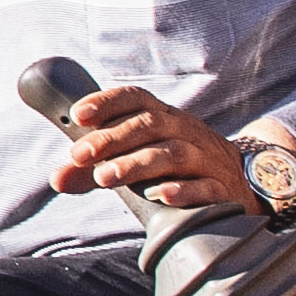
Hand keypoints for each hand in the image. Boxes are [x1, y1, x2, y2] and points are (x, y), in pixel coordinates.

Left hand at [53, 84, 255, 214]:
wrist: (237, 182)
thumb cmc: (175, 166)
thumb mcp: (138, 157)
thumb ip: (97, 167)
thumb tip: (57, 178)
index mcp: (163, 117)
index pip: (136, 99)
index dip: (107, 103)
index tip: (78, 115)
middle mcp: (184, 131)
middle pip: (149, 126)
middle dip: (111, 139)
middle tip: (79, 156)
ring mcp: (205, 159)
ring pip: (172, 154)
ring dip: (136, 164)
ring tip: (105, 177)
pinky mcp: (221, 189)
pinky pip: (205, 187)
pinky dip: (183, 190)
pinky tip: (161, 196)